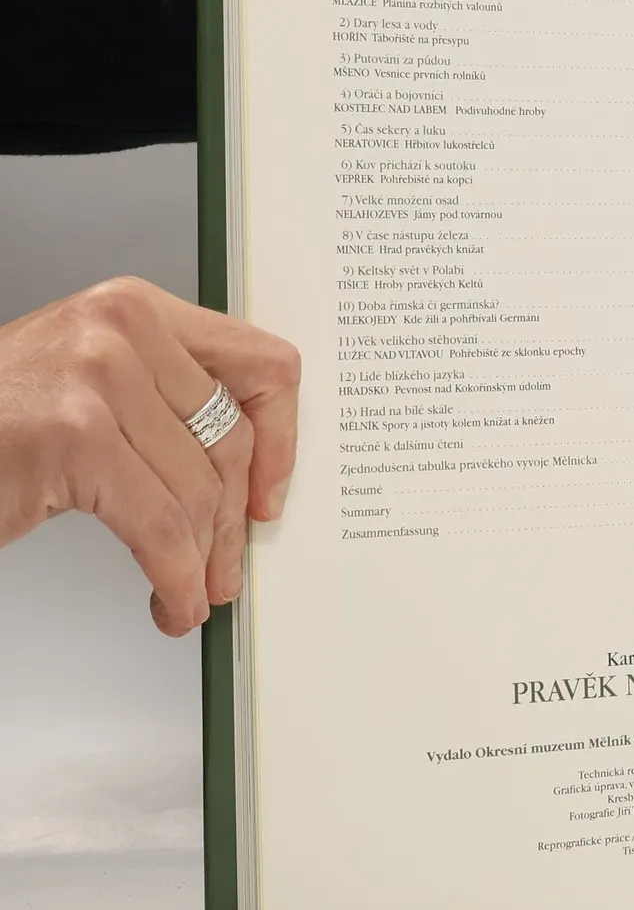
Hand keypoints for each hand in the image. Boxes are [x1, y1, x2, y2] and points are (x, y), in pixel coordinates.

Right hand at [0, 278, 300, 636]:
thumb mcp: (91, 382)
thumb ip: (165, 401)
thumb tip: (247, 469)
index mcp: (137, 308)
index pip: (261, 364)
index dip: (283, 438)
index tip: (270, 489)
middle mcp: (121, 330)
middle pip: (231, 440)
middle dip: (234, 520)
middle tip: (228, 565)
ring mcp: (97, 379)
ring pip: (198, 490)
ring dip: (202, 560)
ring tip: (193, 591)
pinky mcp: (74, 437)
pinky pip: (161, 527)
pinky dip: (175, 577)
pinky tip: (171, 600)